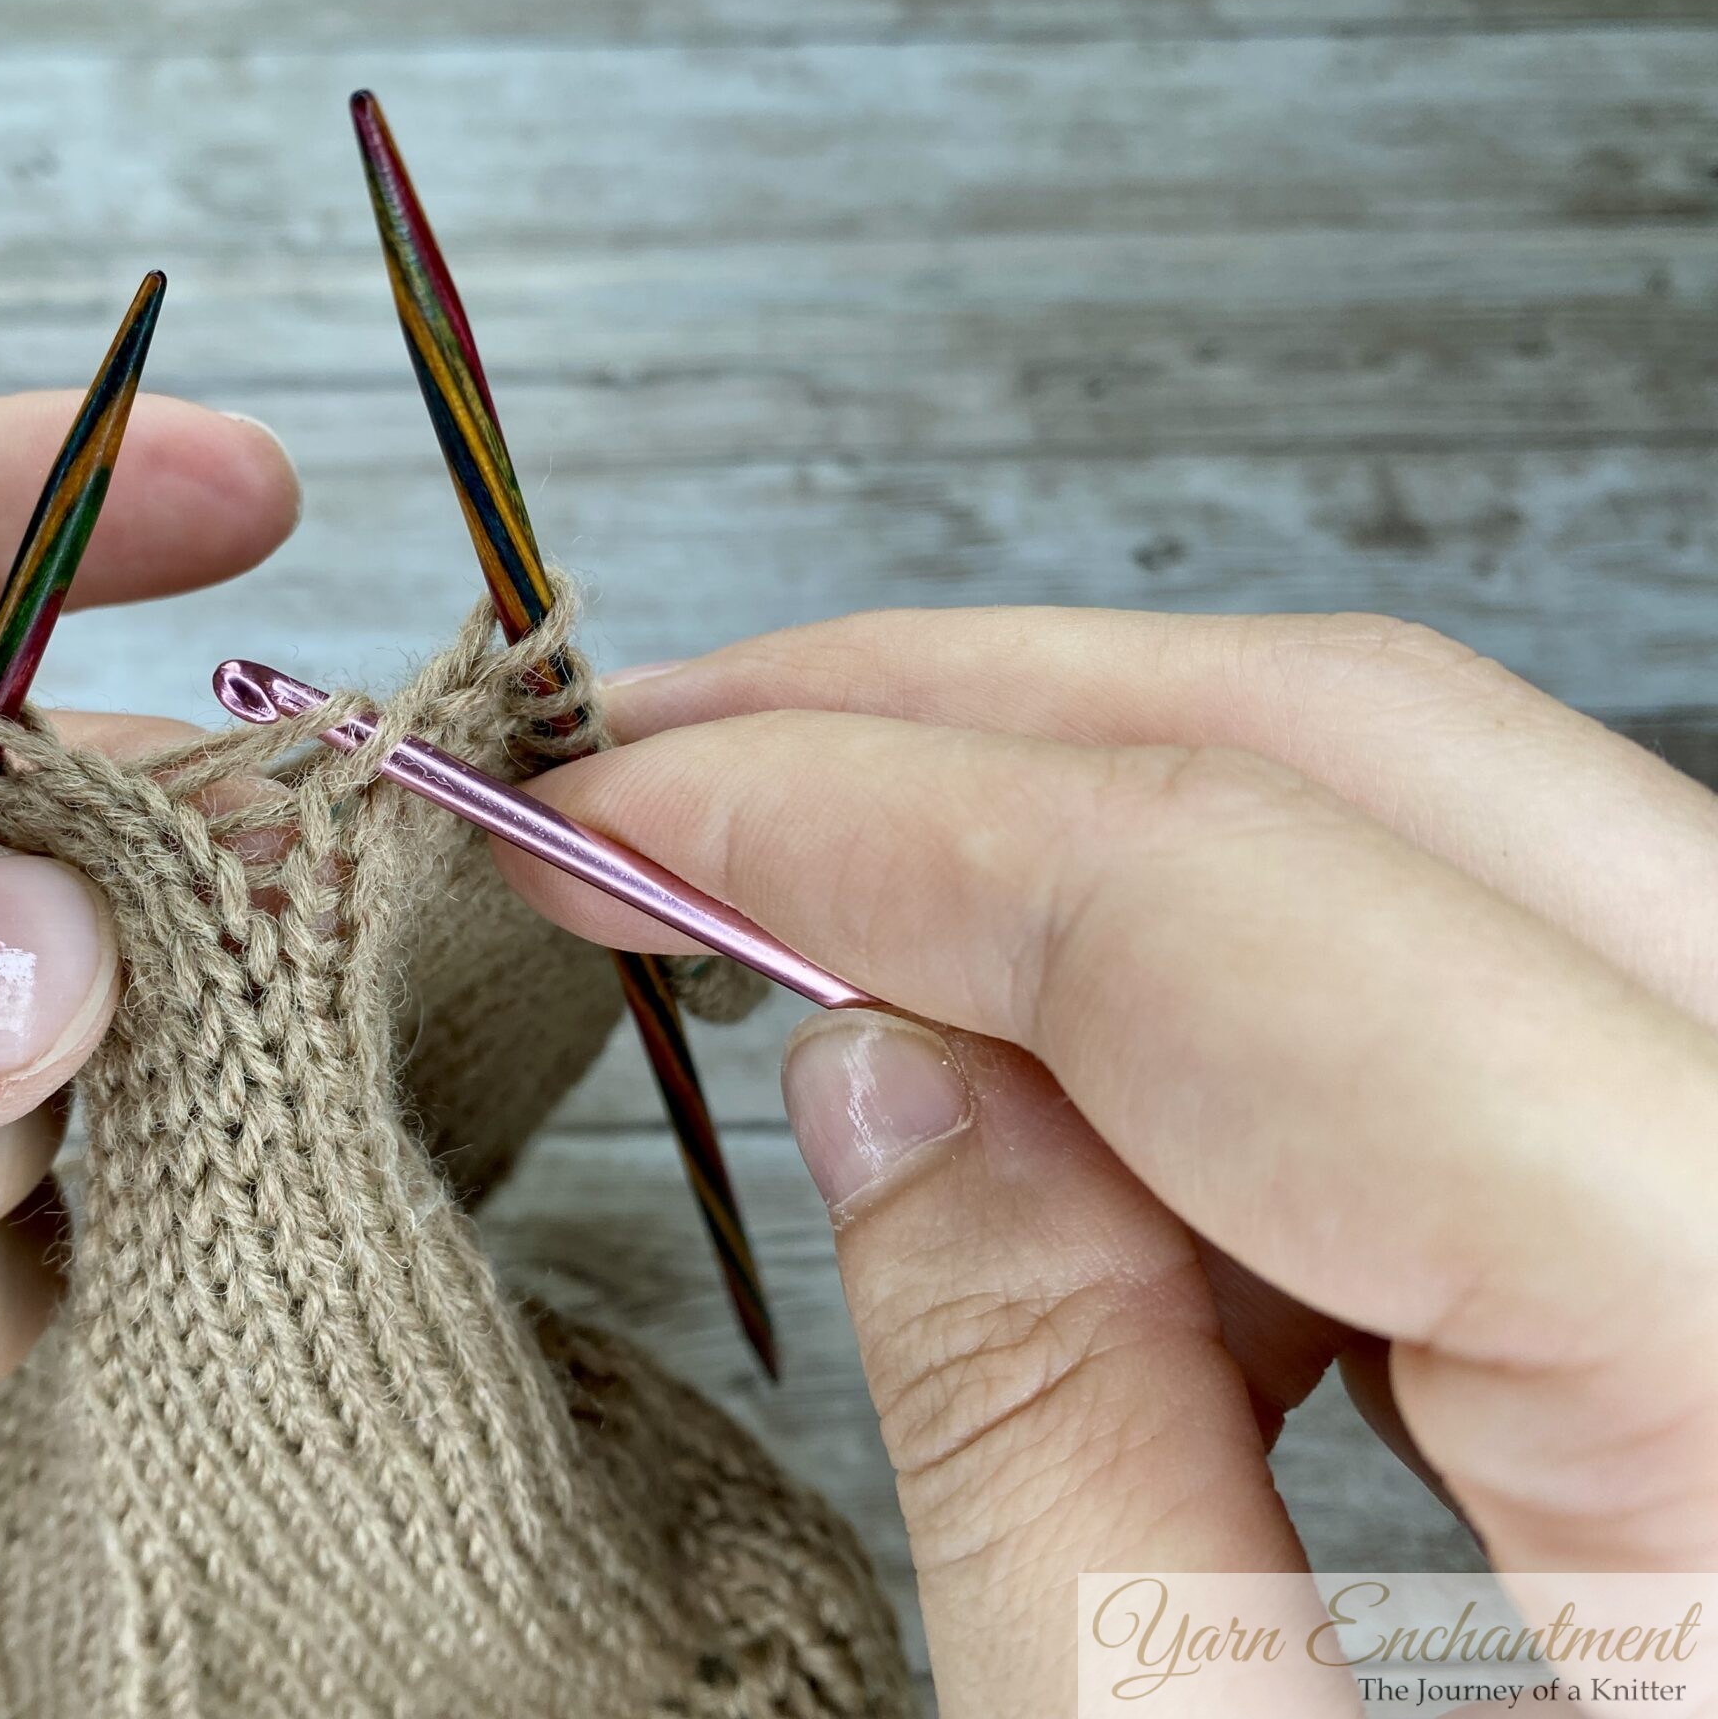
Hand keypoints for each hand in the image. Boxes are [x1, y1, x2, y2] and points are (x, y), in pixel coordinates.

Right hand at [504, 610, 1717, 1713]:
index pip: (1235, 909)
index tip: (625, 810)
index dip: (865, 812)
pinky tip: (1073, 1132)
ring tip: (828, 945)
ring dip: (1099, 850)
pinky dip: (1248, 1015)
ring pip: (1454, 835)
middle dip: (978, 718)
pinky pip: (1511, 1003)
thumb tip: (876, 1066)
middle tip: (695, 758)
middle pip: (1387, 756)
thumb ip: (1042, 1418)